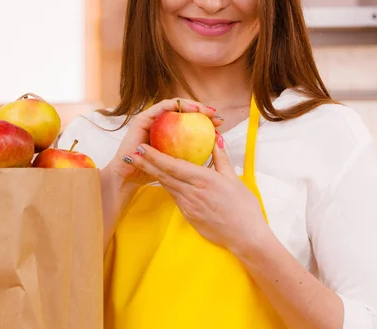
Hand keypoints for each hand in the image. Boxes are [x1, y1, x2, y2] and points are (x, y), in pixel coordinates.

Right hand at [106, 98, 223, 191]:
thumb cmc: (154, 173)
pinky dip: (176, 106)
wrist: (129, 177)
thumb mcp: (179, 163)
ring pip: (175, 106)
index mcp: (170, 133)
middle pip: (184, 111)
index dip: (206, 120)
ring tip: (206, 111)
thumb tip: (217, 145)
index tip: (221, 124)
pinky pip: (162, 108)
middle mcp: (161, 124)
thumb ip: (194, 154)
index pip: (190, 121)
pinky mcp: (143, 119)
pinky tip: (190, 110)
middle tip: (216, 115)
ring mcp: (152, 120)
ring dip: (192, 106)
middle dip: (202, 110)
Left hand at [125, 139, 270, 254]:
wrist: (245, 237)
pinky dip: (167, 186)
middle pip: (163, 176)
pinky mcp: (188, 215)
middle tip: (131, 154)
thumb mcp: (234, 179)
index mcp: (203, 180)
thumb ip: (221, 159)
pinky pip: (175, 197)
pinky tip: (160, 179)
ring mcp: (188, 206)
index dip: (155, 156)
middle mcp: (192, 192)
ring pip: (167, 186)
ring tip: (140, 164)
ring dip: (153, 175)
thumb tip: (216, 139)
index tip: (142, 147)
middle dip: (145, 164)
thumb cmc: (244, 207)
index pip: (173, 166)